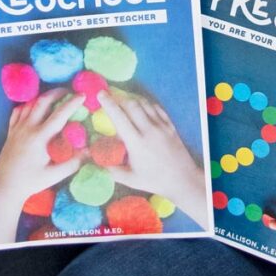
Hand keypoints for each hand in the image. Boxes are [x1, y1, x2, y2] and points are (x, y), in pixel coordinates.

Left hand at [0, 89, 84, 247]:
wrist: (4, 187)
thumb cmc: (30, 182)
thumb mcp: (54, 175)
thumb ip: (73, 163)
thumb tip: (90, 151)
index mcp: (40, 137)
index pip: (60, 114)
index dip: (73, 103)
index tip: (83, 95)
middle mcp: (28, 128)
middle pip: (43, 101)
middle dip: (57, 93)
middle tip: (69, 92)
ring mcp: (17, 128)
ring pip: (30, 104)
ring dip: (43, 97)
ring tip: (54, 97)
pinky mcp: (10, 131)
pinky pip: (18, 111)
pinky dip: (28, 105)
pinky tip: (34, 107)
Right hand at [97, 89, 206, 225]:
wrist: (182, 179)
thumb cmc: (154, 180)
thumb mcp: (130, 179)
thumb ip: (111, 169)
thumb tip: (93, 160)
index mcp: (136, 143)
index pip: (119, 117)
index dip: (108, 104)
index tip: (100, 94)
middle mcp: (149, 130)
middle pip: (132, 105)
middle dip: (119, 98)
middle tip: (109, 95)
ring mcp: (161, 126)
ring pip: (145, 104)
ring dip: (132, 99)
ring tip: (123, 99)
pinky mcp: (170, 126)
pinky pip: (157, 108)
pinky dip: (146, 104)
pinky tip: (141, 106)